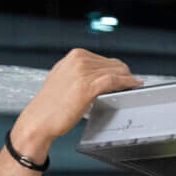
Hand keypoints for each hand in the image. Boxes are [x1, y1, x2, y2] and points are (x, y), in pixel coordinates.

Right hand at [17, 49, 138, 147]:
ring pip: (116, 72)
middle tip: (133, 85)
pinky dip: (127, 83)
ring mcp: (83, 72)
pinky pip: (114, 81)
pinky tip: (134, 87)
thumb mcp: (65, 77)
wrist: (40, 119)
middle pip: (114, 65)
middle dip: (125, 75)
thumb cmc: (52, 104)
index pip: (106, 60)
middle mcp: (79, 60)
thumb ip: (81, 71)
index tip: (127, 77)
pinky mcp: (87, 86)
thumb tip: (102, 72)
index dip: (119, 70)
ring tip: (135, 87)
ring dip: (129, 80)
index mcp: (75, 56)